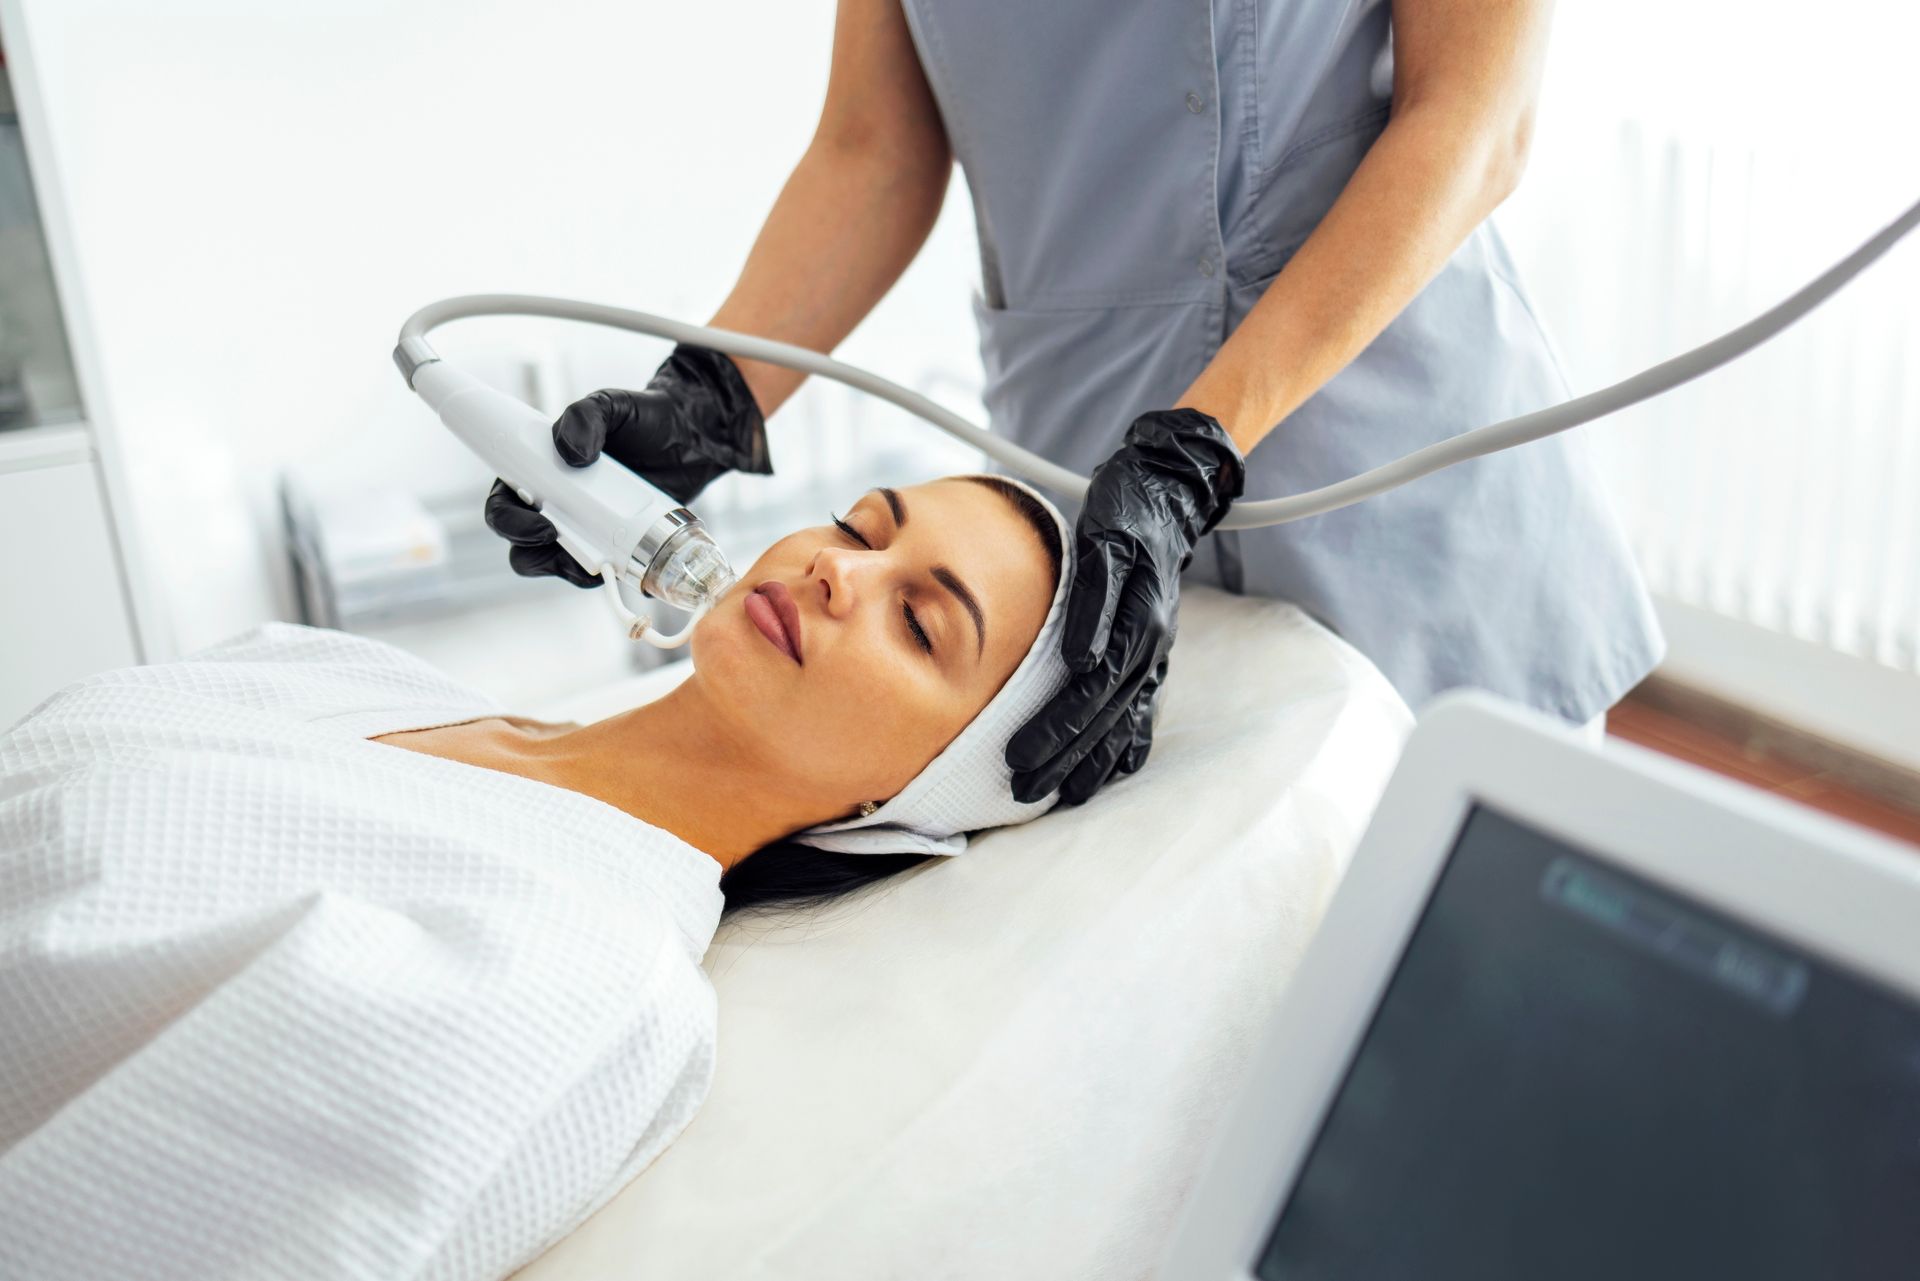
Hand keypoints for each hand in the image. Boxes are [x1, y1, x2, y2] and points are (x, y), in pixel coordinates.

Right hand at [484, 344, 771, 585]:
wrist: (689, 438)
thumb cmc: (641, 418)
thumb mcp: (611, 405)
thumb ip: (585, 416)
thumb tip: (573, 453)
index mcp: (537, 471)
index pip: (502, 502)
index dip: (509, 520)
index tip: (541, 522)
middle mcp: (552, 504)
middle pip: (520, 544)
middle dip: (533, 549)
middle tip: (563, 540)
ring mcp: (582, 528)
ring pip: (555, 565)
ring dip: (569, 569)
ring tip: (599, 560)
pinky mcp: (612, 545)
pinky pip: (596, 573)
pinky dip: (605, 577)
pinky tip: (624, 568)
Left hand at [1005, 408, 1244, 804]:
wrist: (1168, 492)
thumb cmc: (1125, 511)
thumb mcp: (1103, 541)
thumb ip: (1092, 600)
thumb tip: (1079, 658)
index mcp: (1139, 622)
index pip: (1091, 690)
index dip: (1056, 727)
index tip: (1020, 755)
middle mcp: (1152, 646)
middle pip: (1104, 717)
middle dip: (1064, 757)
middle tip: (1022, 790)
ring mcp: (1156, 653)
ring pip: (1124, 721)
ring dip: (1093, 762)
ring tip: (1061, 795)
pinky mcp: (1151, 652)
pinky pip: (1141, 710)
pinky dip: (1127, 745)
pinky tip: (1112, 773)